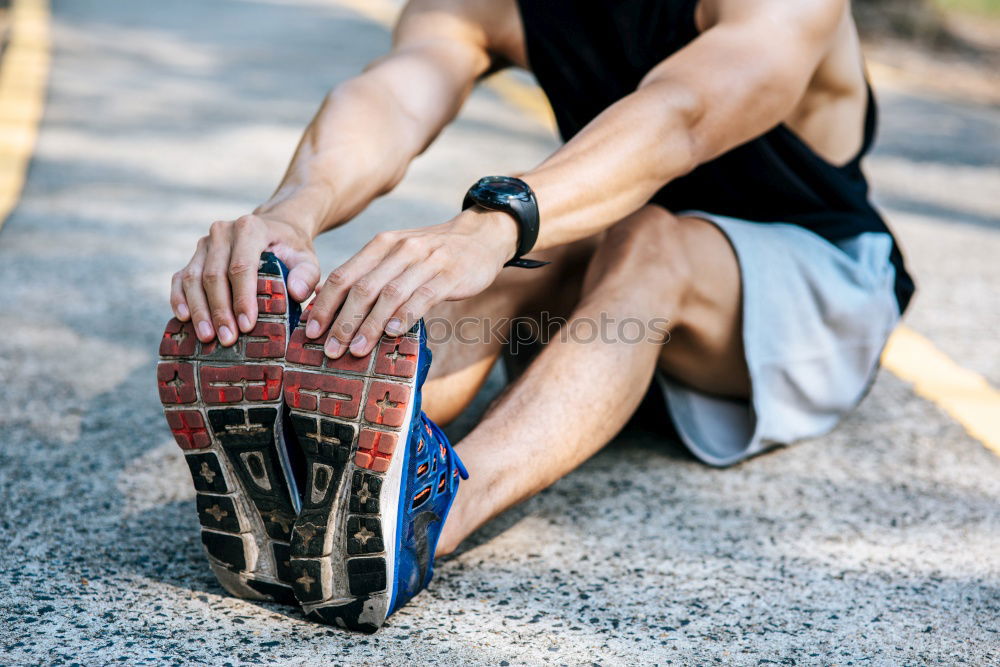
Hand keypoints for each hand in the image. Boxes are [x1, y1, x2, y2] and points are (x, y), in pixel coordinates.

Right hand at [171, 213, 319, 344]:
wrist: (274, 231)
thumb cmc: (291, 251)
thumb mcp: (306, 259)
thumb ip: (306, 275)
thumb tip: (295, 293)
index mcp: (250, 228)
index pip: (241, 266)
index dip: (242, 297)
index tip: (247, 325)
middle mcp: (222, 232)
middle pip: (214, 275)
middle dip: (220, 310)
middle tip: (228, 339)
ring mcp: (204, 244)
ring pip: (193, 278)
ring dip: (199, 310)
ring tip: (208, 337)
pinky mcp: (194, 257)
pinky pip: (180, 279)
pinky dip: (179, 299)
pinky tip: (184, 318)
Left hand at [305, 208, 517, 357]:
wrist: (480, 236)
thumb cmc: (434, 253)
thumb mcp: (398, 254)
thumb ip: (370, 273)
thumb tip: (330, 299)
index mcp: (382, 245)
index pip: (344, 276)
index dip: (325, 305)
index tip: (311, 332)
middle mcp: (400, 250)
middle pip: (362, 288)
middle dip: (342, 322)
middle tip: (330, 349)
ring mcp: (426, 261)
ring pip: (389, 295)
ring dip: (370, 325)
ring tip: (357, 350)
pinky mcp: (449, 274)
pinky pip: (423, 296)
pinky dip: (405, 316)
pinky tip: (392, 334)